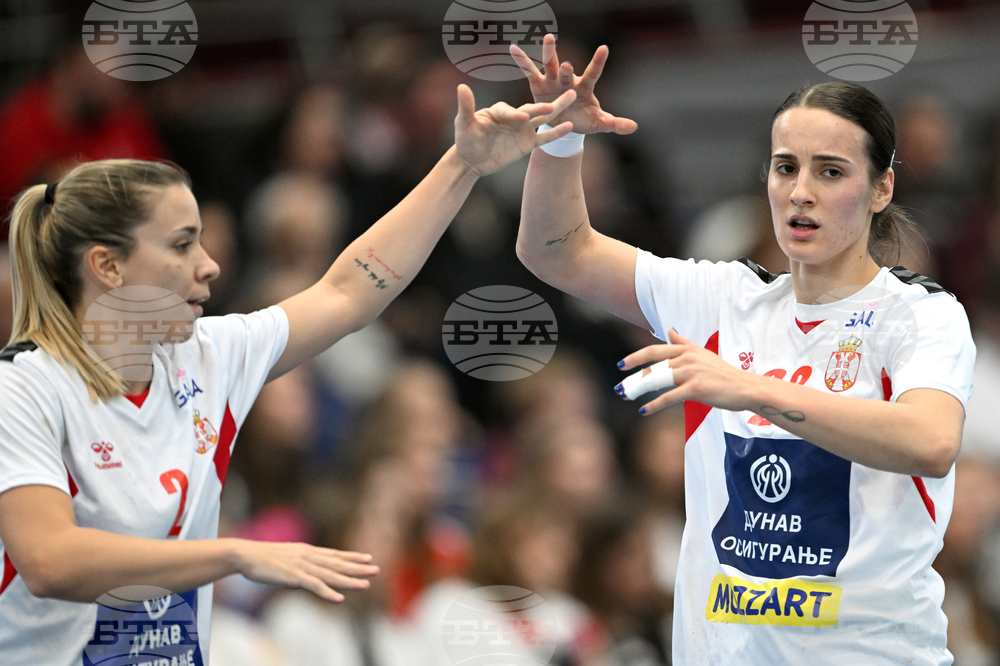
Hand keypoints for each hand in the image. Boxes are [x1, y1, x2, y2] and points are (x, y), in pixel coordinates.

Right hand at [234, 539, 379, 602]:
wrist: (246, 555)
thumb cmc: (262, 559)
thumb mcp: (286, 561)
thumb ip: (299, 569)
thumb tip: (305, 581)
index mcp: (307, 551)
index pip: (335, 554)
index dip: (352, 556)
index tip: (367, 557)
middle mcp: (309, 556)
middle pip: (338, 564)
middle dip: (357, 567)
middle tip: (376, 569)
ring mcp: (303, 566)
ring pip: (331, 575)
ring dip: (349, 581)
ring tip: (366, 584)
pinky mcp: (294, 576)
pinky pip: (314, 586)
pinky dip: (328, 592)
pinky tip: (339, 598)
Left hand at [454, 83, 576, 176]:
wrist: (471, 160)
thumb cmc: (466, 140)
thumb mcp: (464, 124)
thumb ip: (466, 106)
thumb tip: (461, 86)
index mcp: (500, 110)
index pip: (510, 112)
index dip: (515, 115)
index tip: (521, 119)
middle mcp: (514, 116)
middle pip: (531, 109)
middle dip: (543, 106)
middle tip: (557, 100)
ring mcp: (523, 129)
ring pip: (543, 118)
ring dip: (557, 108)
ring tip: (572, 95)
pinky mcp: (528, 143)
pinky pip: (544, 137)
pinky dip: (556, 132)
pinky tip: (570, 125)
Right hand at [510, 33, 636, 135]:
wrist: (565, 126)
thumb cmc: (584, 121)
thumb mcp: (599, 124)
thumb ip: (615, 123)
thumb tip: (634, 127)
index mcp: (584, 88)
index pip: (593, 73)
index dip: (598, 62)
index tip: (604, 48)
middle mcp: (568, 81)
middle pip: (567, 71)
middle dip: (566, 69)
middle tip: (567, 65)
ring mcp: (553, 81)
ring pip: (550, 65)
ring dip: (548, 53)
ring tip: (547, 38)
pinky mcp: (538, 85)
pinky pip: (529, 71)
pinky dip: (522, 60)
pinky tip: (514, 49)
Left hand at [615, 329, 753, 414]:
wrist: (746, 388)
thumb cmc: (724, 374)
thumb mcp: (702, 354)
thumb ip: (683, 343)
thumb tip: (669, 331)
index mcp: (687, 350)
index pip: (654, 351)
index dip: (635, 357)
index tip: (621, 364)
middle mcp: (687, 358)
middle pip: (652, 366)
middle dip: (633, 378)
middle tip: (619, 388)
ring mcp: (691, 372)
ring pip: (657, 380)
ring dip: (638, 390)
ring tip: (626, 397)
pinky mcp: (696, 389)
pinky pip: (669, 397)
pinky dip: (654, 405)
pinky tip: (643, 411)